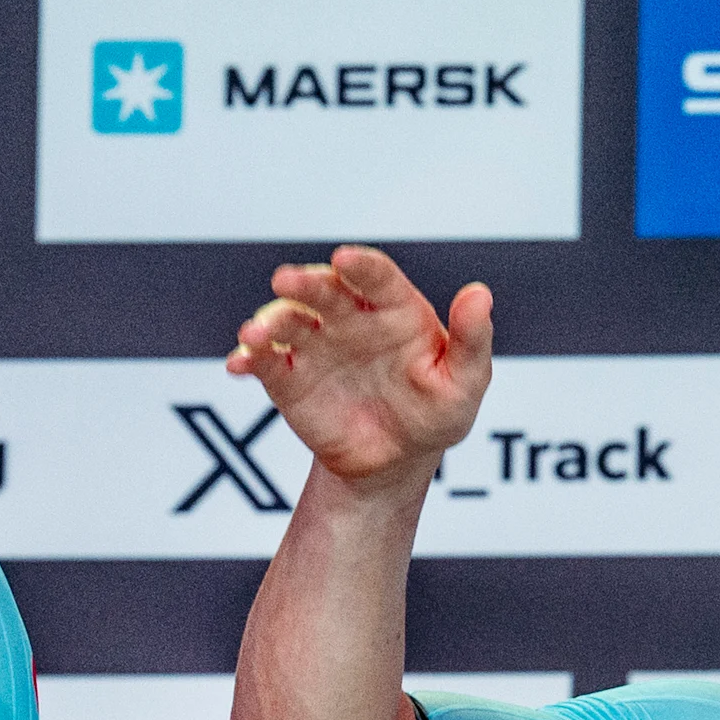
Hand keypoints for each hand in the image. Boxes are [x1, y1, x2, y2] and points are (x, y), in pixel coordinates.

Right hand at [224, 245, 494, 497]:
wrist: (395, 461)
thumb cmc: (435, 412)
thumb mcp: (464, 382)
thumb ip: (471, 339)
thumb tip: (480, 293)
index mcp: (393, 308)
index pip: (376, 277)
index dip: (361, 266)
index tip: (346, 258)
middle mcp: (349, 316)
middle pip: (323, 290)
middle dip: (305, 283)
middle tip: (287, 282)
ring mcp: (315, 343)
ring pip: (287, 321)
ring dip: (268, 322)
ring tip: (255, 335)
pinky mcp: (287, 376)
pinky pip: (264, 363)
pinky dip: (248, 358)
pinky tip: (239, 363)